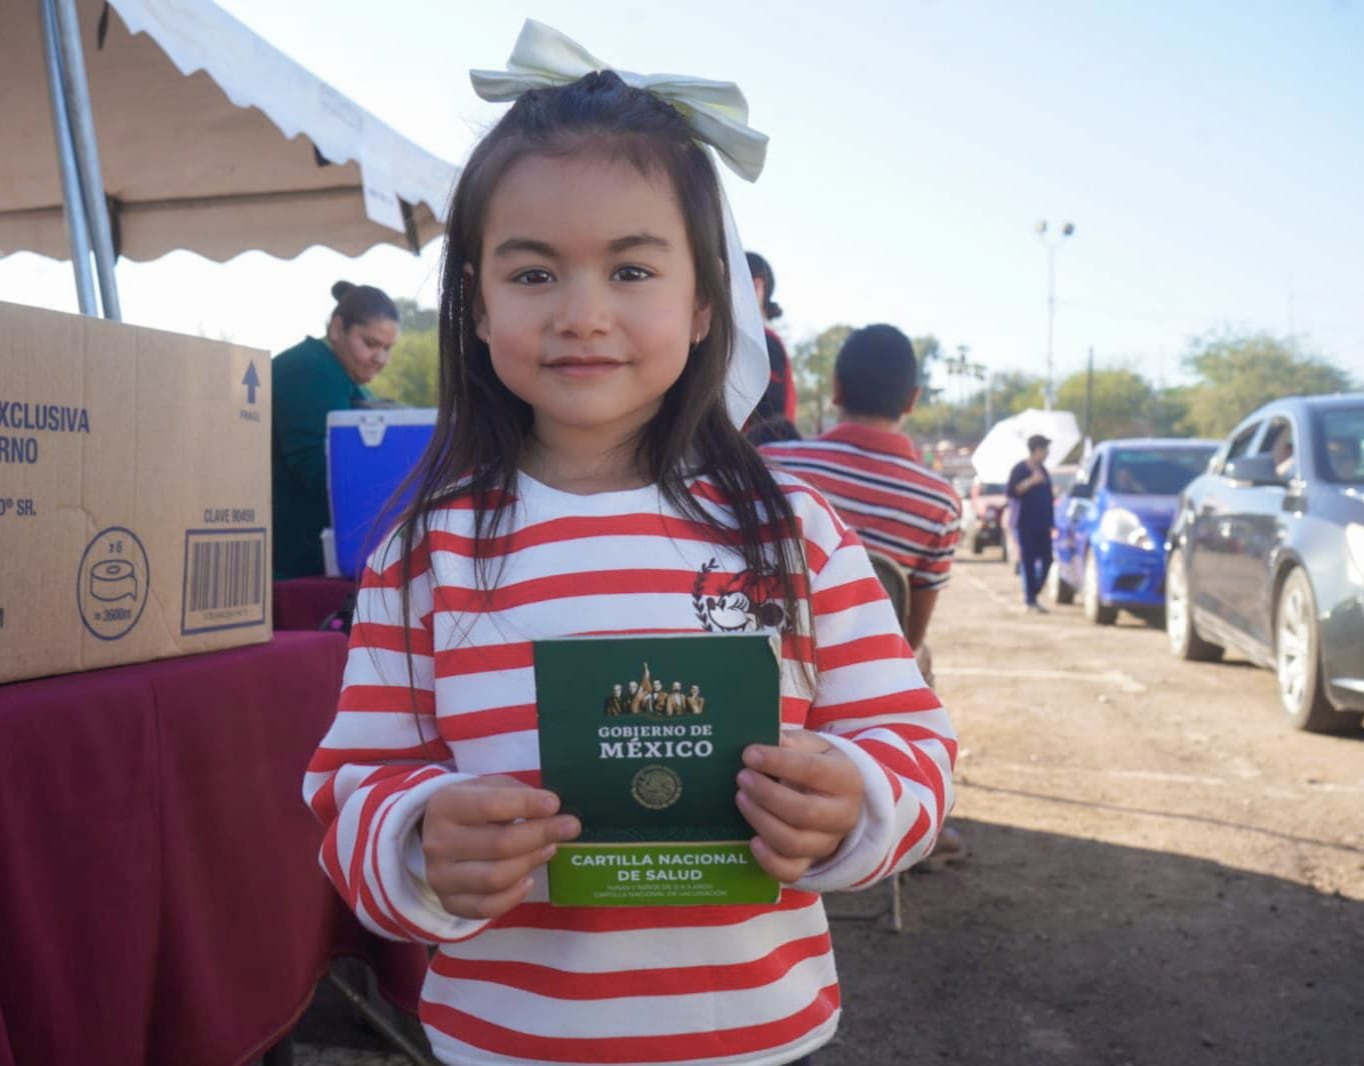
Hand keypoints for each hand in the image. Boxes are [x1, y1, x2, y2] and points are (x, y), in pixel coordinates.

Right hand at [421, 776, 579, 919]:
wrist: (438, 837)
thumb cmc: (473, 807)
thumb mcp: (487, 788)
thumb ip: (516, 793)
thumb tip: (551, 809)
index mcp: (445, 805)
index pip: (490, 806)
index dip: (526, 804)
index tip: (554, 804)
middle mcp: (437, 843)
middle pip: (499, 844)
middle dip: (541, 834)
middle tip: (570, 827)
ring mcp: (440, 877)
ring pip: (497, 878)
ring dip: (531, 862)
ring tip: (549, 848)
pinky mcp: (450, 902)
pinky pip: (488, 907)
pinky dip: (514, 895)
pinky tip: (528, 878)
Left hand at [736, 730, 863, 882]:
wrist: (834, 799)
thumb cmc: (817, 765)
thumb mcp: (813, 747)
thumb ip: (793, 742)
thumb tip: (771, 741)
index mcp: (847, 780)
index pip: (813, 771)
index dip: (778, 762)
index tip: (749, 754)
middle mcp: (843, 815)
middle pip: (804, 812)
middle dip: (767, 794)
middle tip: (742, 778)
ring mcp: (828, 843)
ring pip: (793, 842)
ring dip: (761, 820)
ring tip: (741, 798)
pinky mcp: (811, 863)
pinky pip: (790, 872)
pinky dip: (768, 859)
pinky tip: (752, 840)